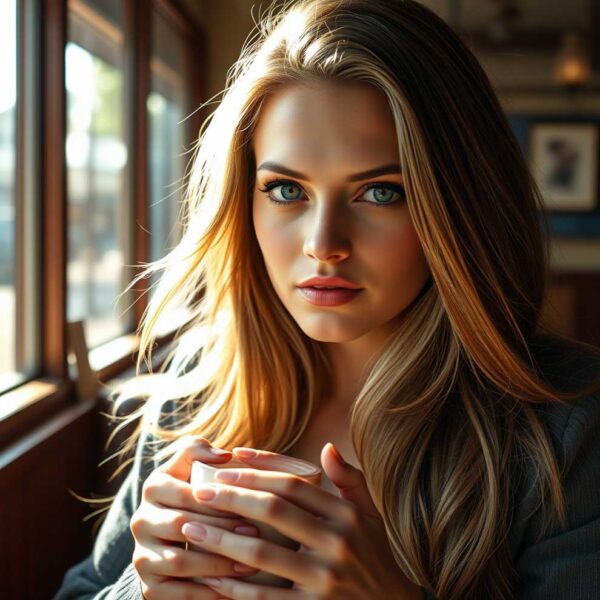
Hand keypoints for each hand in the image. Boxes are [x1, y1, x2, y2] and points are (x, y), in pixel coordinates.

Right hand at [130, 435, 261, 598]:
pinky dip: (207, 594)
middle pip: (183, 526)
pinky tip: (233, 590)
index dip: (219, 500)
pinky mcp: (148, 587)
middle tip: (256, 533)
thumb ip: (200, 450)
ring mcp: (141, 556)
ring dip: (218, 564)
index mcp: (154, 487)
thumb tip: (225, 455)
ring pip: (180, 562)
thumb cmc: (195, 494)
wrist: (173, 538)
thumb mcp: (192, 466)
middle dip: (223, 530)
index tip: (250, 504)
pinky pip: (177, 595)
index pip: (187, 494)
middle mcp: (141, 521)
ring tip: (249, 562)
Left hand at [182, 444, 424, 598]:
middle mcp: (337, 543)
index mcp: (346, 514)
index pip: (294, 484)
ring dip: (222, 539)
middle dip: (232, 497)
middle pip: (274, 511)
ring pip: (263, 553)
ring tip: (191, 529)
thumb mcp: (370, 515)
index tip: (228, 462)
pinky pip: (265, 598)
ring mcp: (325, 579)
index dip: (258, 470)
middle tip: (199, 491)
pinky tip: (210, 576)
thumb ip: (349, 481)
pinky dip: (234, 588)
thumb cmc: (376, 555)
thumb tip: (327, 447)